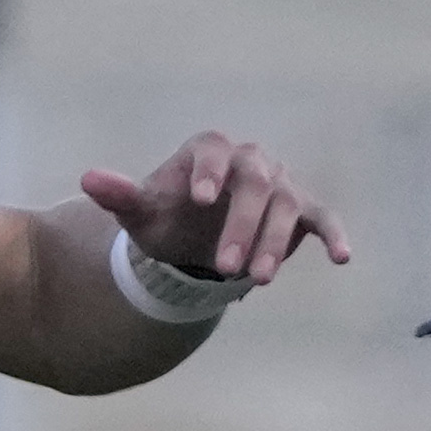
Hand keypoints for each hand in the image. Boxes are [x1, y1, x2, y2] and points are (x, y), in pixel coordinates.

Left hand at [80, 131, 351, 286]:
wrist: (194, 240)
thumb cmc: (167, 219)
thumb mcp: (141, 212)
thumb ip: (121, 196)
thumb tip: (88, 180)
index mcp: (208, 149)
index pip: (212, 149)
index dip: (208, 171)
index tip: (200, 199)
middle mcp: (249, 160)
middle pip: (255, 181)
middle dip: (243, 224)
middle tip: (226, 266)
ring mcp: (279, 184)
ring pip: (285, 204)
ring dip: (274, 242)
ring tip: (257, 280)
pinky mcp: (302, 211)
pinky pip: (322, 218)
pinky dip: (334, 235)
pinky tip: (342, 258)